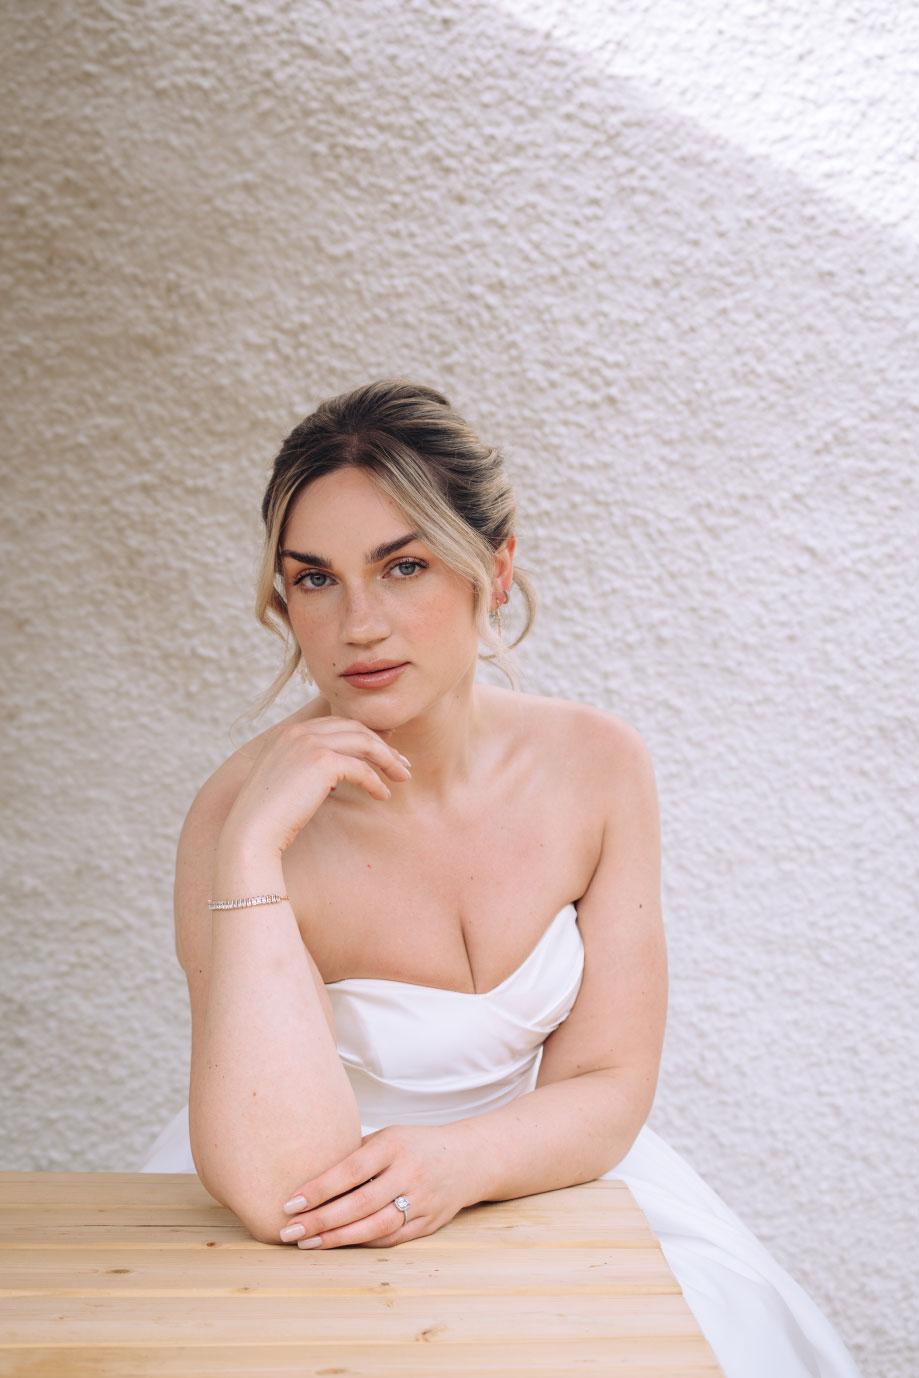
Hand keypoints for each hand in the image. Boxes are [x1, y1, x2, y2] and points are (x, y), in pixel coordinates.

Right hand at [219, 717, 411, 857]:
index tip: (385, 749)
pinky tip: (383, 796)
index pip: (336, 723)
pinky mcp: (322, 761)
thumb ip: (309, 769)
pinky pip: (361, 768)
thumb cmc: (269, 818)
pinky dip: (376, 782)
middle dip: (382, 744)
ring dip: (388, 759)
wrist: (251, 832)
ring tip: (402, 777)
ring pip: (364, 742)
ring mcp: (309, 743)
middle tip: (401, 764)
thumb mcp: (288, 783)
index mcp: (286, 733)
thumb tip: (341, 773)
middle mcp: (298, 732)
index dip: (364, 734)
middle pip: (354, 728)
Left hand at [277, 1124, 475, 1248]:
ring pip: (375, 1227)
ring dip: (337, 1239)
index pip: (350, 1171)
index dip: (318, 1189)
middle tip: (289, 1231)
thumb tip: (307, 1175)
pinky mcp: (429, 1223)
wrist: (468, 1159)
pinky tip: (337, 1245)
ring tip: (306, 1243)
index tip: (290, 1203)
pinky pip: (390, 1238)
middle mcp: (409, 1173)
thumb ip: (355, 1156)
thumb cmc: (413, 1145)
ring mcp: (422, 1200)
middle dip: (320, 1220)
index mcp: (394, 1145)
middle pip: (359, 1204)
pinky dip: (361, 1243)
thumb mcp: (387, 1138)